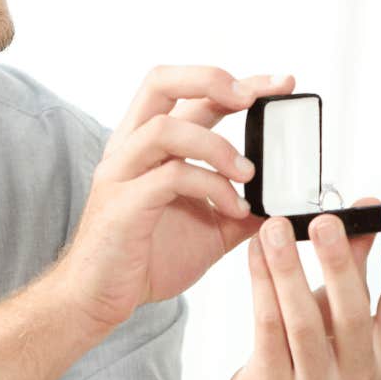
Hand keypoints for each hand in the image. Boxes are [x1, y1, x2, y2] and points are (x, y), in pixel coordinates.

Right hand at [56, 67, 296, 334]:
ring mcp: (122, 172)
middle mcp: (131, 147)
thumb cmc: (148, 259)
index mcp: (151, 144)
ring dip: (216, 145)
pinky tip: (234, 209)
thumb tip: (281, 201)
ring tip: (248, 173)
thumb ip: (241, 208)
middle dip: (212, 80)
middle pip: (161, 81)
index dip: (236, 80)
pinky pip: (169, 177)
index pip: (191, 92)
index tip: (282, 83)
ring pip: (165, 127)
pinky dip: (211, 187)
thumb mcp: (210, 230)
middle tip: (252, 99)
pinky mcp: (122, 204)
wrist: (98, 299)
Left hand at [221, 200, 380, 379]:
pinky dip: (261, 284)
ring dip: (288, 268)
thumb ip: (355, 268)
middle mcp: (359, 378)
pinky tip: (255, 253)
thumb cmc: (315, 359)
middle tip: (325, 221)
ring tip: (277, 229)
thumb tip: (367, 213)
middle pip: (352, 314)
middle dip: (337, 263)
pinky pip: (267, 328)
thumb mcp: (341, 316)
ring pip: (303, 322)